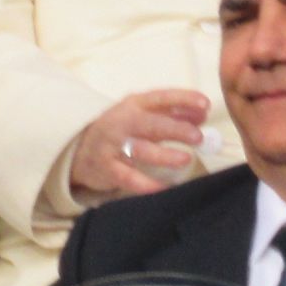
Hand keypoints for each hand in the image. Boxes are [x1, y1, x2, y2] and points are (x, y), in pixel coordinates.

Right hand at [69, 88, 208, 199]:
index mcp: (134, 104)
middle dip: (176, 129)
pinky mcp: (108, 169)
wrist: (80, 149)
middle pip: (151, 124)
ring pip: (140, 150)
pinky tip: (164, 188)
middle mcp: (123, 122)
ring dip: (164, 155)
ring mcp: (113, 146)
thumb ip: (171, 113)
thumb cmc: (120, 129)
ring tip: (185, 159)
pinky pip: (130, 178)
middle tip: (198, 137)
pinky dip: (147, 184)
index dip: (183, 99)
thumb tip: (202, 114)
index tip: (205, 104)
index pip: (161, 98)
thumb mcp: (141, 114)